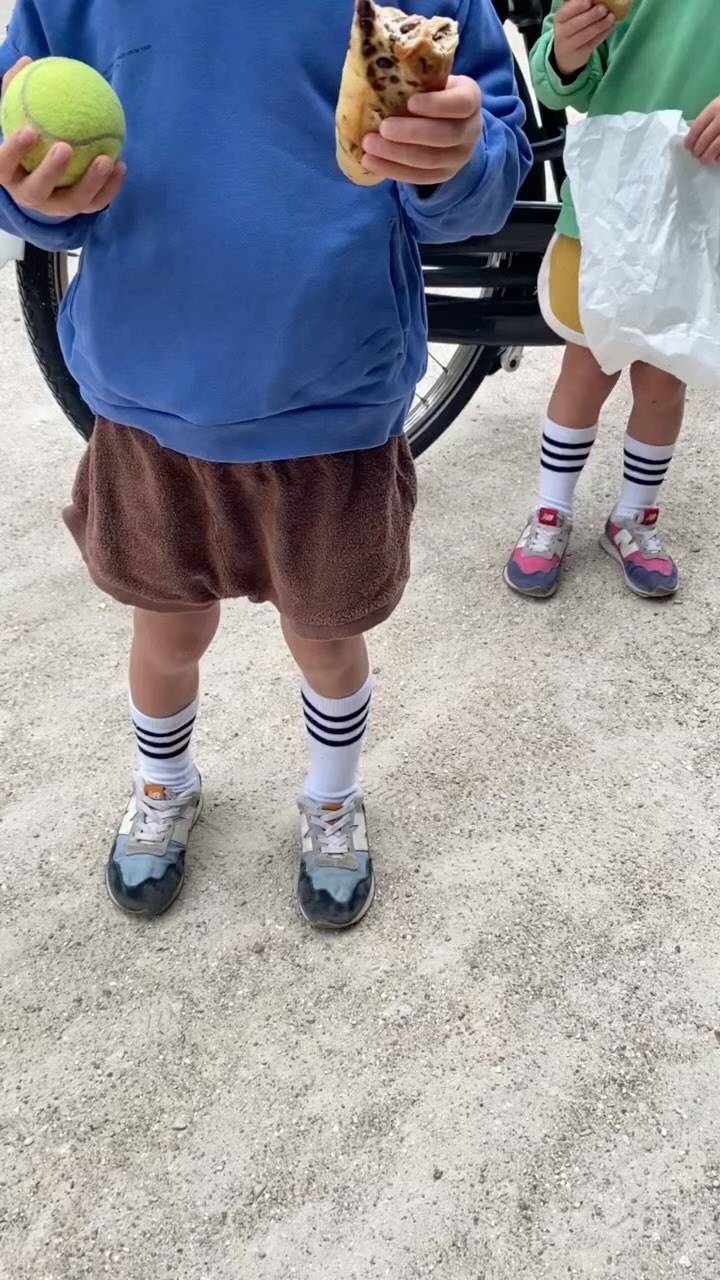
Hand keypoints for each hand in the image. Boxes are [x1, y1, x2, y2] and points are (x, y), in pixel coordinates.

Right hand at [0, 57, 125, 214]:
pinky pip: (95, 203)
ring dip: (91, 182)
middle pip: (37, 189)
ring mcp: (54, 206)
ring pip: (72, 202)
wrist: (37, 177)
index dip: (14, 151)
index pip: (3, 164)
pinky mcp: (77, 211)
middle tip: (66, 147)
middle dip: (51, 171)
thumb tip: (27, 60)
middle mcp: (29, 195)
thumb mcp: (16, 119)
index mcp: (8, 173)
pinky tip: (121, 165)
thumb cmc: (26, 143)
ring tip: (106, 160)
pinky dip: (110, 188)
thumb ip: (16, 93)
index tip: (28, 130)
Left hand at [361, 76, 481, 184]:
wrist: (446, 120)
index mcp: (470, 99)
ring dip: (396, 154)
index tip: (410, 102)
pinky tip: (371, 162)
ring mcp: (459, 157)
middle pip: (445, 136)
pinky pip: (419, 177)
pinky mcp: (444, 174)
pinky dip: (393, 170)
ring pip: (430, 160)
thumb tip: (379, 72)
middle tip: (382, 127)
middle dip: (411, 133)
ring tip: (369, 146)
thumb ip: (416, 77)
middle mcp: (471, 130)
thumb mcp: (432, 79)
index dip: (437, 105)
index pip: (461, 103)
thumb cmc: (432, 92)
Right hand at [552, 0, 614, 76]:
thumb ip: (577, 6)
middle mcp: (561, 33)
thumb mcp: (570, 16)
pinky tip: (610, 26)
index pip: (565, 13)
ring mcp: (570, 46)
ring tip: (611, 17)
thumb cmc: (571, 28)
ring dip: (600, 25)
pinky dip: (603, 34)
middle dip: (591, 15)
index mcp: (559, 19)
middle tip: (603, 8)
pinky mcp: (580, 55)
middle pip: (575, 24)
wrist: (565, 54)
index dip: (576, 7)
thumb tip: (592, 0)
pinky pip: (592, 44)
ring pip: (585, 35)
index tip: (588, 1)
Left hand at [686, 97, 719, 162]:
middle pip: (704, 140)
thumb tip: (694, 135)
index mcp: (715, 108)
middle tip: (695, 155)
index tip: (687, 147)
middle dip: (697, 150)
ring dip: (706, 156)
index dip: (690, 140)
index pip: (696, 127)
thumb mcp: (719, 104)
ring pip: (714, 148)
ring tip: (704, 159)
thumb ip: (709, 117)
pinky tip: (717, 159)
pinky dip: (719, 158)